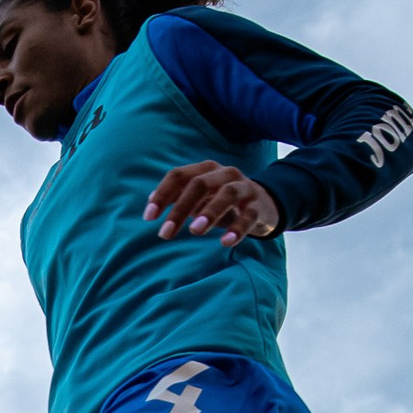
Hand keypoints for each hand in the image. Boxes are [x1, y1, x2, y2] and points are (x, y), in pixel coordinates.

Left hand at [145, 162, 279, 244]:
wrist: (264, 205)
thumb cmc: (222, 201)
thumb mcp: (200, 197)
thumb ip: (177, 196)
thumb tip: (150, 201)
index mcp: (206, 169)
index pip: (179, 175)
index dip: (162, 194)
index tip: (148, 217)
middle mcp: (225, 174)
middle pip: (200, 184)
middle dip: (180, 208)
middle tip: (165, 233)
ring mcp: (244, 188)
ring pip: (227, 194)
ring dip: (210, 211)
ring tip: (195, 231)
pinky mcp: (258, 207)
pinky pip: (249, 216)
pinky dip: (238, 229)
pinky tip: (225, 242)